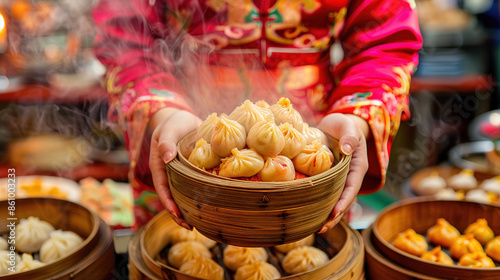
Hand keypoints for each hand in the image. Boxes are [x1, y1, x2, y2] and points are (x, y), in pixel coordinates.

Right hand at [149, 108, 201, 228]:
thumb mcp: (169, 128)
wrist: (185, 118)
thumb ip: (166, 141)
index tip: (177, 214)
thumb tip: (166, 157)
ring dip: (189, 208)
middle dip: (179, 213)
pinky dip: (199, 197)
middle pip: (172, 196)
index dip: (168, 202)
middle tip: (191, 227)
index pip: (162, 187)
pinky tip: (210, 205)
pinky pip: (194, 187)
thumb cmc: (174, 122)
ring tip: (200, 223)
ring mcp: (180, 174)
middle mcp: (169, 173)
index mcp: (159, 165)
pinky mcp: (192, 172)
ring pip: (183, 194)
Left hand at [317, 113, 368, 232]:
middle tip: (321, 229)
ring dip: (326, 215)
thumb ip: (350, 136)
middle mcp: (349, 176)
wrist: (337, 125)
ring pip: (334, 200)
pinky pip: (324, 194)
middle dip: (334, 216)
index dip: (344, 202)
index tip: (335, 213)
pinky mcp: (328, 179)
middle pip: (344, 200)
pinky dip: (318, 204)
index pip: (352, 187)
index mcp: (357, 166)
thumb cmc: (344, 124)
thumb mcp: (347, 126)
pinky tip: (306, 214)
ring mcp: (339, 179)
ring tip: (314, 229)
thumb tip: (348, 149)